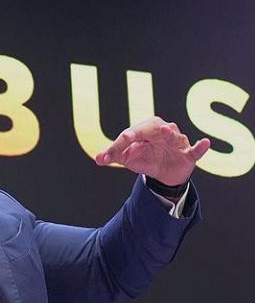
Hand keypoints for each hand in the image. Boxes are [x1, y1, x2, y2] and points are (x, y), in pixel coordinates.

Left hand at [95, 117, 210, 185]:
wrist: (163, 173)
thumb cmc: (145, 158)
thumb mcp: (127, 158)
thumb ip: (113, 156)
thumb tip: (97, 159)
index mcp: (146, 129)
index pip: (131, 135)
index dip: (120, 143)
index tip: (111, 151)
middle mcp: (163, 131)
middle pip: (151, 131)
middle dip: (140, 133)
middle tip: (128, 136)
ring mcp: (177, 142)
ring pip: (173, 137)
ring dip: (169, 135)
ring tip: (165, 130)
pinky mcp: (188, 155)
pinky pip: (196, 150)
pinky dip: (200, 147)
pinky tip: (205, 142)